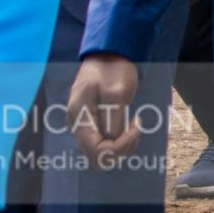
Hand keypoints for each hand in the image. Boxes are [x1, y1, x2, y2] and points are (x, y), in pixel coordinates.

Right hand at [66, 53, 142, 167]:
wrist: (108, 55)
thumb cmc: (112, 68)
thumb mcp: (117, 92)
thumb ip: (113, 119)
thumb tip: (113, 140)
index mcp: (79, 117)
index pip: (96, 151)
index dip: (118, 147)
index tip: (135, 127)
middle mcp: (78, 125)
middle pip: (97, 157)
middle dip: (120, 149)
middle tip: (134, 128)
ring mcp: (85, 126)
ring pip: (102, 153)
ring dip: (122, 146)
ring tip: (134, 125)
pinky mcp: (93, 124)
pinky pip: (105, 143)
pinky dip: (120, 140)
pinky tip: (129, 124)